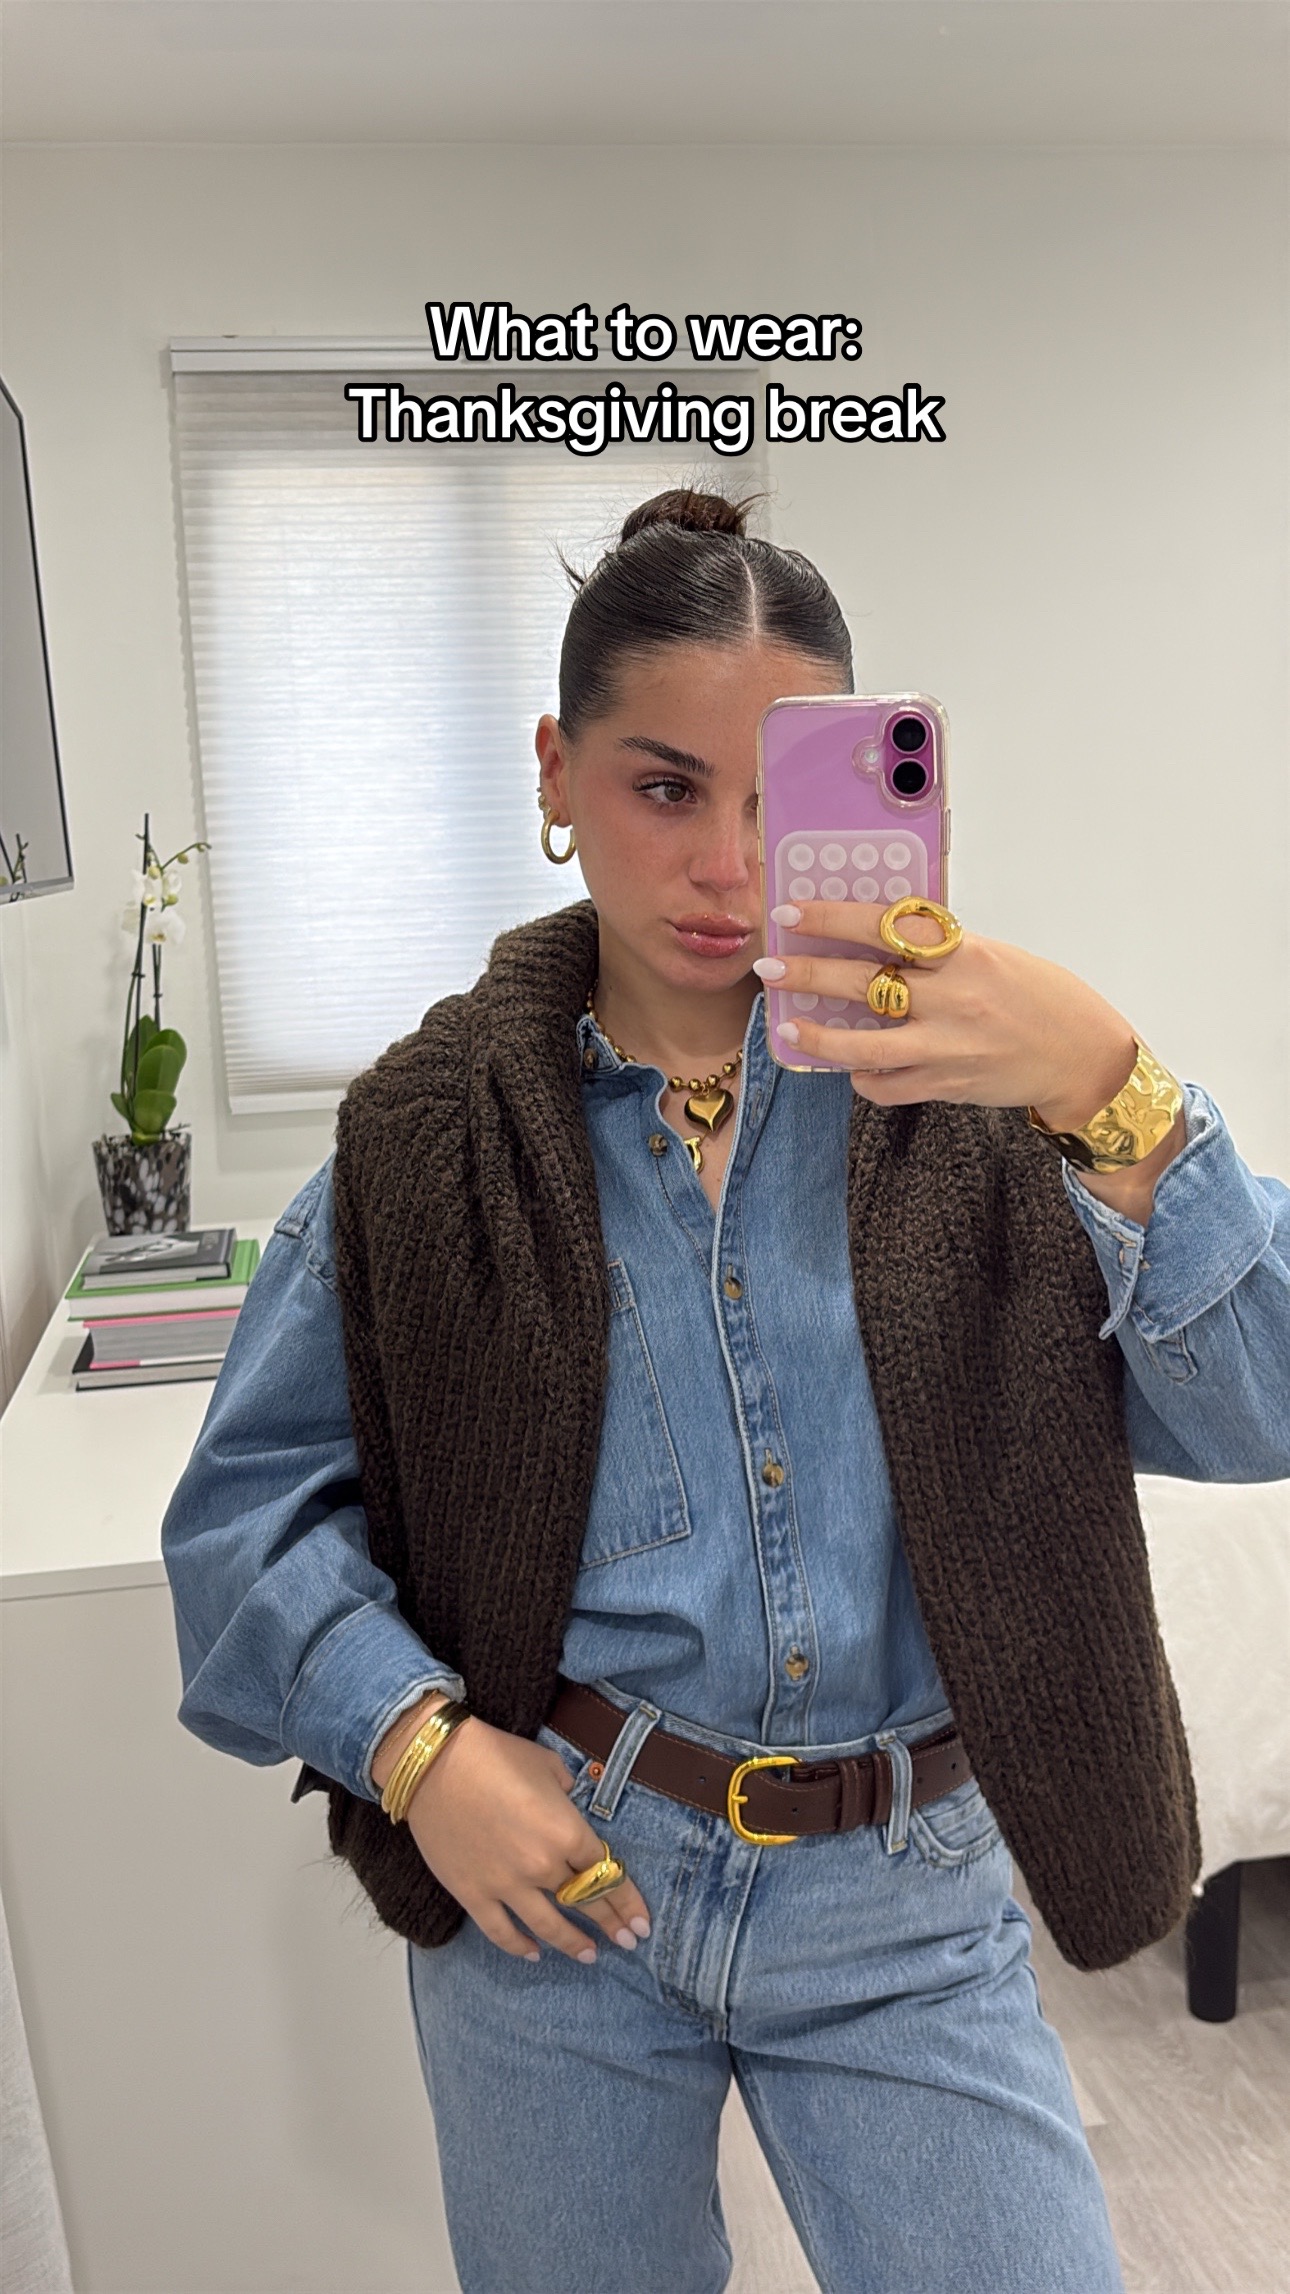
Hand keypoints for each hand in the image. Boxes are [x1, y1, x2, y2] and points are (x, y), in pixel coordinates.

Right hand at [371, 1694, 649, 1965]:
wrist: (436, 1763)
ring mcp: (507, 1885)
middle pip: (585, 1903)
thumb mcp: (547, 1766)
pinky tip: (535, 1954)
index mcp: (568, 1832)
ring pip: (549, 1927)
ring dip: (573, 1944)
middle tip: (628, 1943)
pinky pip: (502, 1932)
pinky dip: (520, 1947)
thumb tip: (567, 1803)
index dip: (629, 1902)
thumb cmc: (495, 1755)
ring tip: (590, 1956)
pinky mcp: (474, 1894)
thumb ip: (567, 1792)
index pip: (608, 1875)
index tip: (643, 1923)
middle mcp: (543, 1865)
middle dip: (612, 1925)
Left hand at [756, 898, 1139, 1129]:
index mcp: (963, 953)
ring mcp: (947, 1045)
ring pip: (863, 1044)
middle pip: (861, 982)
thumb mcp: (992, 955)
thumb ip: (938, 950)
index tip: (792, 914)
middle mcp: (952, 998)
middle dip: (806, 974)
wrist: (1082, 1056)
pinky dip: (863, 1076)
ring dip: (818, 1037)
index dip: (831, 919)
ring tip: (790, 1028)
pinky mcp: (946, 1084)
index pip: (883, 927)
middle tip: (769, 967)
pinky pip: (887, 1084)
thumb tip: (877, 939)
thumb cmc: (1040, 997)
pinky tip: (853, 1066)